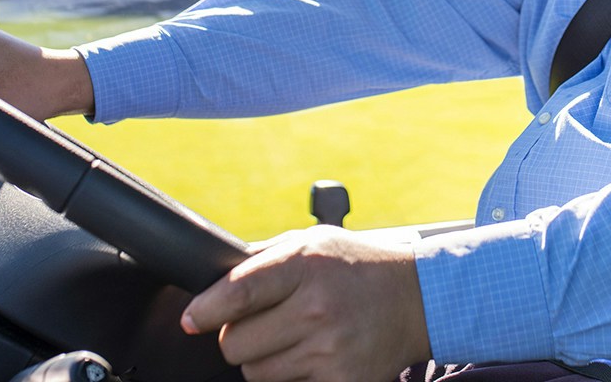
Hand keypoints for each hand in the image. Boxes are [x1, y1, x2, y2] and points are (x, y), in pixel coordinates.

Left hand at [182, 225, 431, 381]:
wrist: (417, 298)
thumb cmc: (356, 267)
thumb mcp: (313, 243)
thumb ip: (266, 259)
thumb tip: (214, 281)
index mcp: (305, 264)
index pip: (238, 293)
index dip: (206, 310)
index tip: (193, 319)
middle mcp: (317, 307)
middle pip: (236, 344)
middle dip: (240, 337)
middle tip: (265, 324)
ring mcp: (330, 349)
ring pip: (257, 373)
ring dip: (266, 360)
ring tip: (296, 338)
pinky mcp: (343, 380)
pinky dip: (294, 377)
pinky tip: (315, 356)